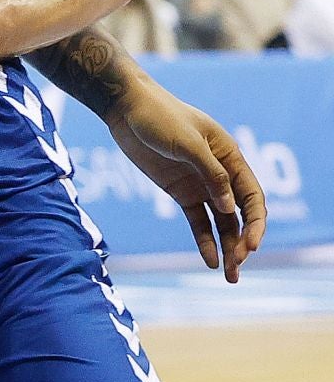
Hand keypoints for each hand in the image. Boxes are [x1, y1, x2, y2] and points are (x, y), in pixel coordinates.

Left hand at [104, 78, 266, 281]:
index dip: (256, 223)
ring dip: (228, 247)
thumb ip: (210, 172)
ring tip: (229, 275)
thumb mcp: (186, 142)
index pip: (252, 196)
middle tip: (237, 265)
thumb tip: (230, 207)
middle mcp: (220, 174)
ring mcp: (201, 185)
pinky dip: (205, 241)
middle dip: (243, 241)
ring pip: (222, 222)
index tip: (251, 245)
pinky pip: (198, 221)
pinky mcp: (181, 192)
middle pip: (240, 214)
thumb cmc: (159, 116)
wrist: (126, 107)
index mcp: (231, 157)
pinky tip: (210, 261)